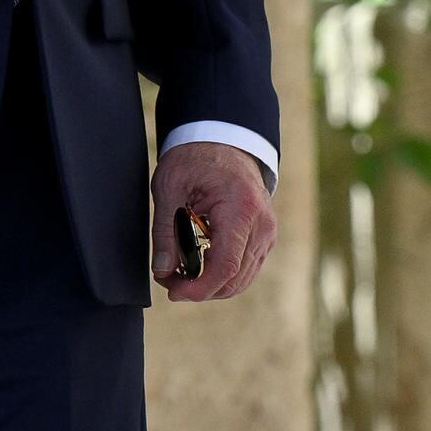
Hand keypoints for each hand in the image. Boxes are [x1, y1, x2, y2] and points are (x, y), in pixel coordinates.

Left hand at [151, 142, 274, 301]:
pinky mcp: (264, 236)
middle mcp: (262, 224)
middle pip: (235, 279)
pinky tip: (198, 264)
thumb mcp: (170, 188)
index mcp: (241, 209)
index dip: (199, 287)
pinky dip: (222, 275)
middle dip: (200, 289)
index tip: (173, 291)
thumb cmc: (195, 158)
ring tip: (179, 273)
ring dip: (210, 285)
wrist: (222, 139)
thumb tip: (162, 270)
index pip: (226, 266)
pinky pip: (246, 268)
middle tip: (167, 280)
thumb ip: (165, 231)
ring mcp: (267, 232)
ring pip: (242, 279)